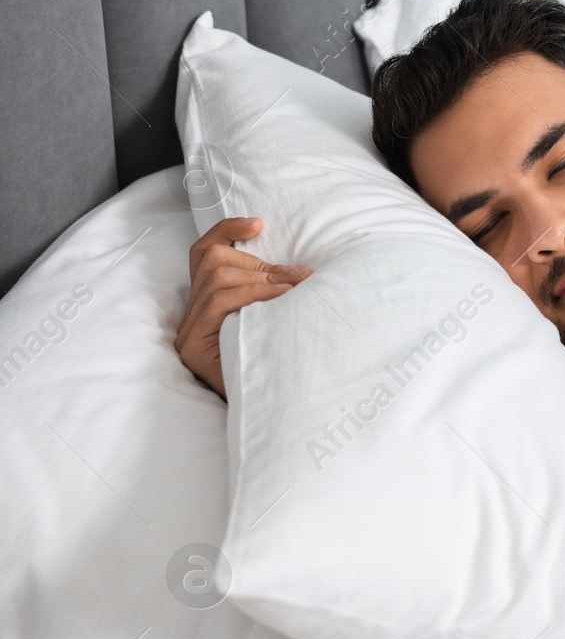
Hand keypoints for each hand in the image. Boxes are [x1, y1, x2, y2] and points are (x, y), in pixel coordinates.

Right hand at [175, 217, 308, 398]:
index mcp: (207, 305)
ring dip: (262, 277)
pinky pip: (218, 302)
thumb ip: (275, 294)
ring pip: (216, 277)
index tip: (258, 222)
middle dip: (259, 262)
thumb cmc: (279, 367)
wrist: (273, 415)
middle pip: (212, 260)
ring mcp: (189, 332)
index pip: (204, 253)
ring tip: (296, 289)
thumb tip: (301, 271)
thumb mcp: (277, 321)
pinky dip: (254, 293)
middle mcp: (191, 316)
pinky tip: (283, 298)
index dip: (227, 230)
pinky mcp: (193, 347)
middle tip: (299, 278)